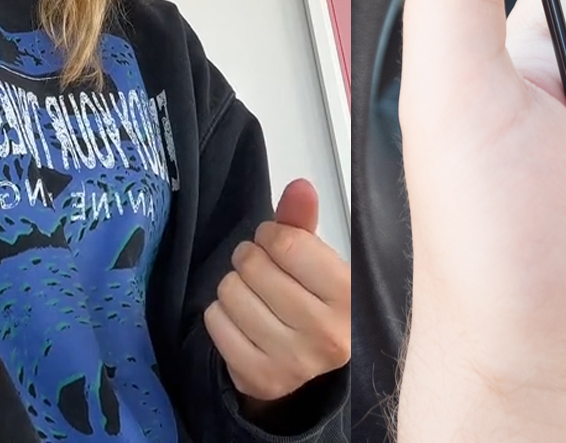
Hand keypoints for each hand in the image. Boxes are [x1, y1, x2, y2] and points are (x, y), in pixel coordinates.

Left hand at [205, 177, 354, 409]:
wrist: (319, 371)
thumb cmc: (320, 306)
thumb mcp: (322, 263)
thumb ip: (305, 224)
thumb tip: (298, 187)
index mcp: (350, 298)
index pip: (288, 245)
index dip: (271, 234)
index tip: (275, 242)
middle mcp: (325, 334)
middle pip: (255, 267)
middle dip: (250, 258)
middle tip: (261, 267)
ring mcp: (292, 361)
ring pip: (230, 293)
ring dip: (234, 285)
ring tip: (252, 292)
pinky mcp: (260, 378)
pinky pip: (216, 323)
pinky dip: (221, 313)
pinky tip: (241, 316)